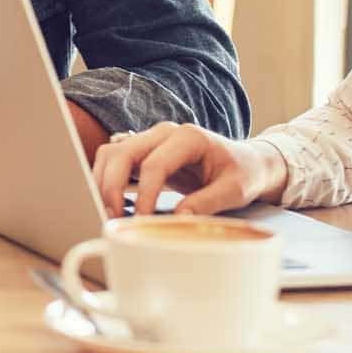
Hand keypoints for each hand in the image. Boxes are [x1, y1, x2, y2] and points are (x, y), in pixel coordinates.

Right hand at [90, 122, 286, 218]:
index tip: (142, 220)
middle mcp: (165, 133)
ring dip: (103, 182)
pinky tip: (113, 203)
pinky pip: (115, 160)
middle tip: (115, 217)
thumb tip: (177, 219)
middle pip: (122, 152)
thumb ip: (206, 203)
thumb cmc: (243, 172)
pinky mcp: (145, 152)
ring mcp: (152, 140)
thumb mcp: (234, 190)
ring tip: (110, 213)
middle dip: (111, 186)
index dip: (144, 195)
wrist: (247, 162)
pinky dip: (107, 180)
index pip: (153, 164)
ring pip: (111, 153)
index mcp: (188, 137)